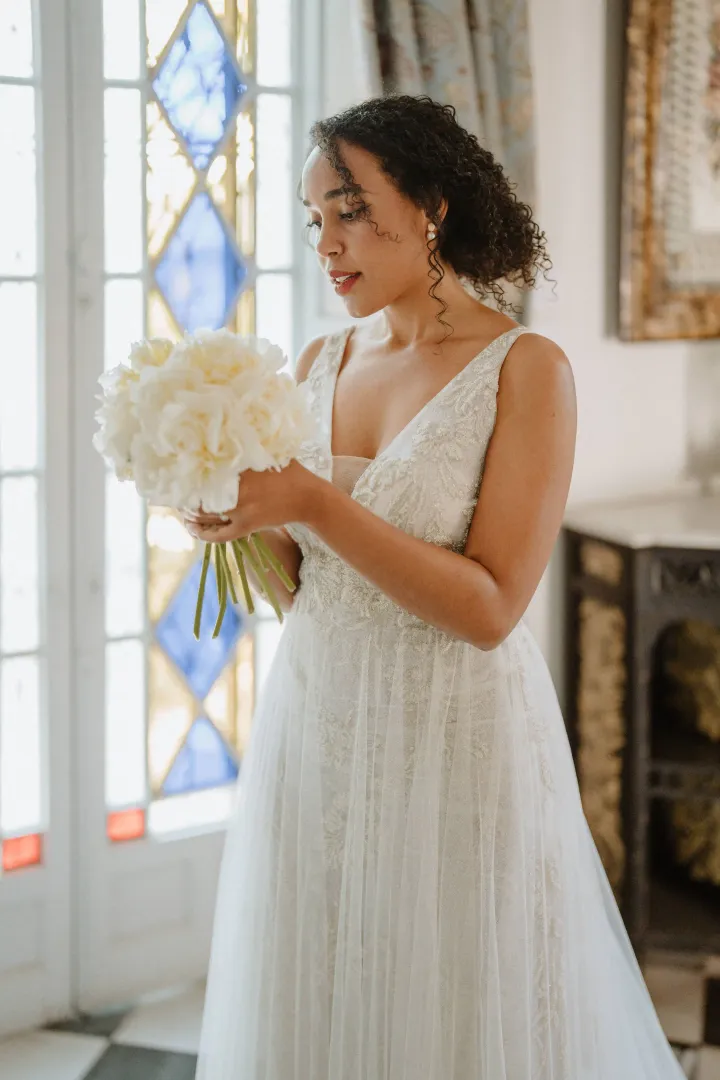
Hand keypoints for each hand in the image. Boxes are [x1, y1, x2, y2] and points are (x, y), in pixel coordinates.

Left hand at [183, 459, 321, 542]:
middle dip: (184, 497)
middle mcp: (238, 492)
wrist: (308, 498)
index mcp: (241, 470)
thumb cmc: (288, 471)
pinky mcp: (246, 527)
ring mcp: (241, 512)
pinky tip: (193, 529)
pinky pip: (219, 535)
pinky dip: (203, 534)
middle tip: (176, 492)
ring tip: (182, 509)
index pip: (204, 473)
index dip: (186, 475)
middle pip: (199, 496)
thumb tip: (221, 434)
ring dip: (189, 515)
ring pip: (205, 517)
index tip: (177, 471)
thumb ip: (246, 447)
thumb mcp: (268, 452)